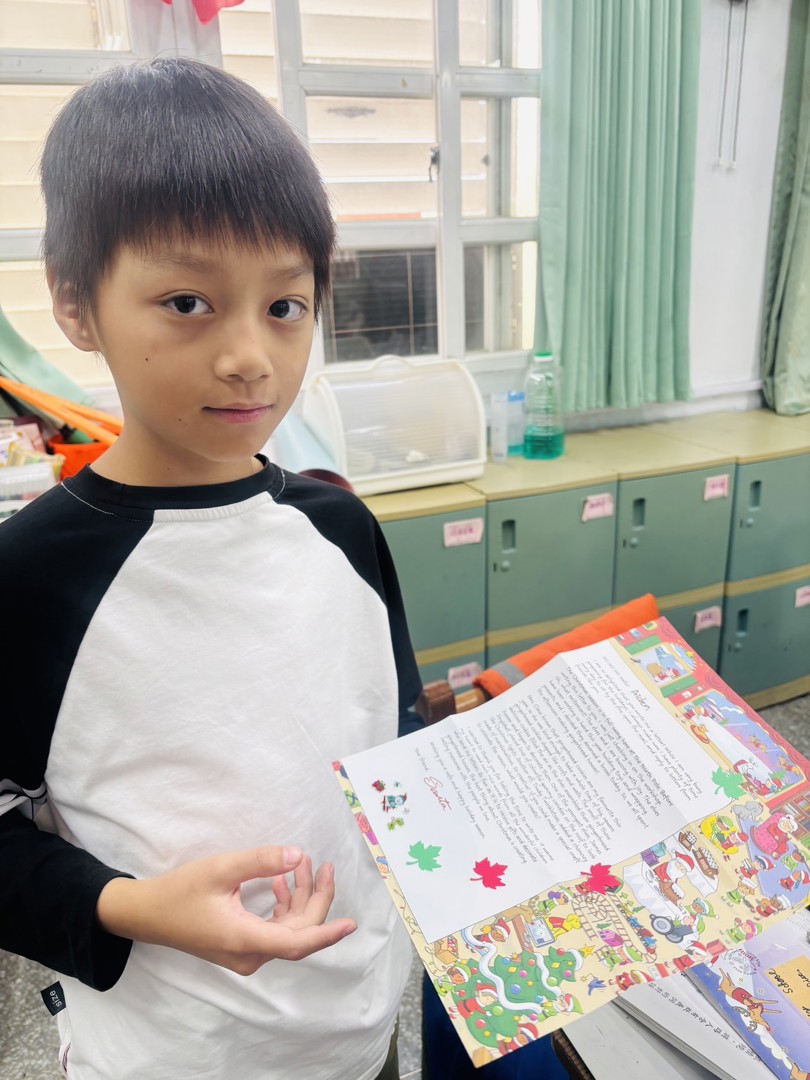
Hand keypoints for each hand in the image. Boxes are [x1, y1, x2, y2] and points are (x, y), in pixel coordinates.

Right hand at [96, 845, 356, 974]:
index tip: (352, 924)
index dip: (327, 933)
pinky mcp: (240, 947)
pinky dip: (283, 907)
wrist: (146, 914)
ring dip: (298, 898)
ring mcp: (244, 954)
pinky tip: (280, 882)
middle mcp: (249, 954)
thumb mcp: (221, 868)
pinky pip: (274, 931)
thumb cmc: (180, 891)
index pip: (297, 942)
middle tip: (322, 864)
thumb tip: (297, 855)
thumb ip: (260, 861)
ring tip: (301, 864)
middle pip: (297, 931)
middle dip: (314, 897)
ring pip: (287, 930)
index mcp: (245, 939)